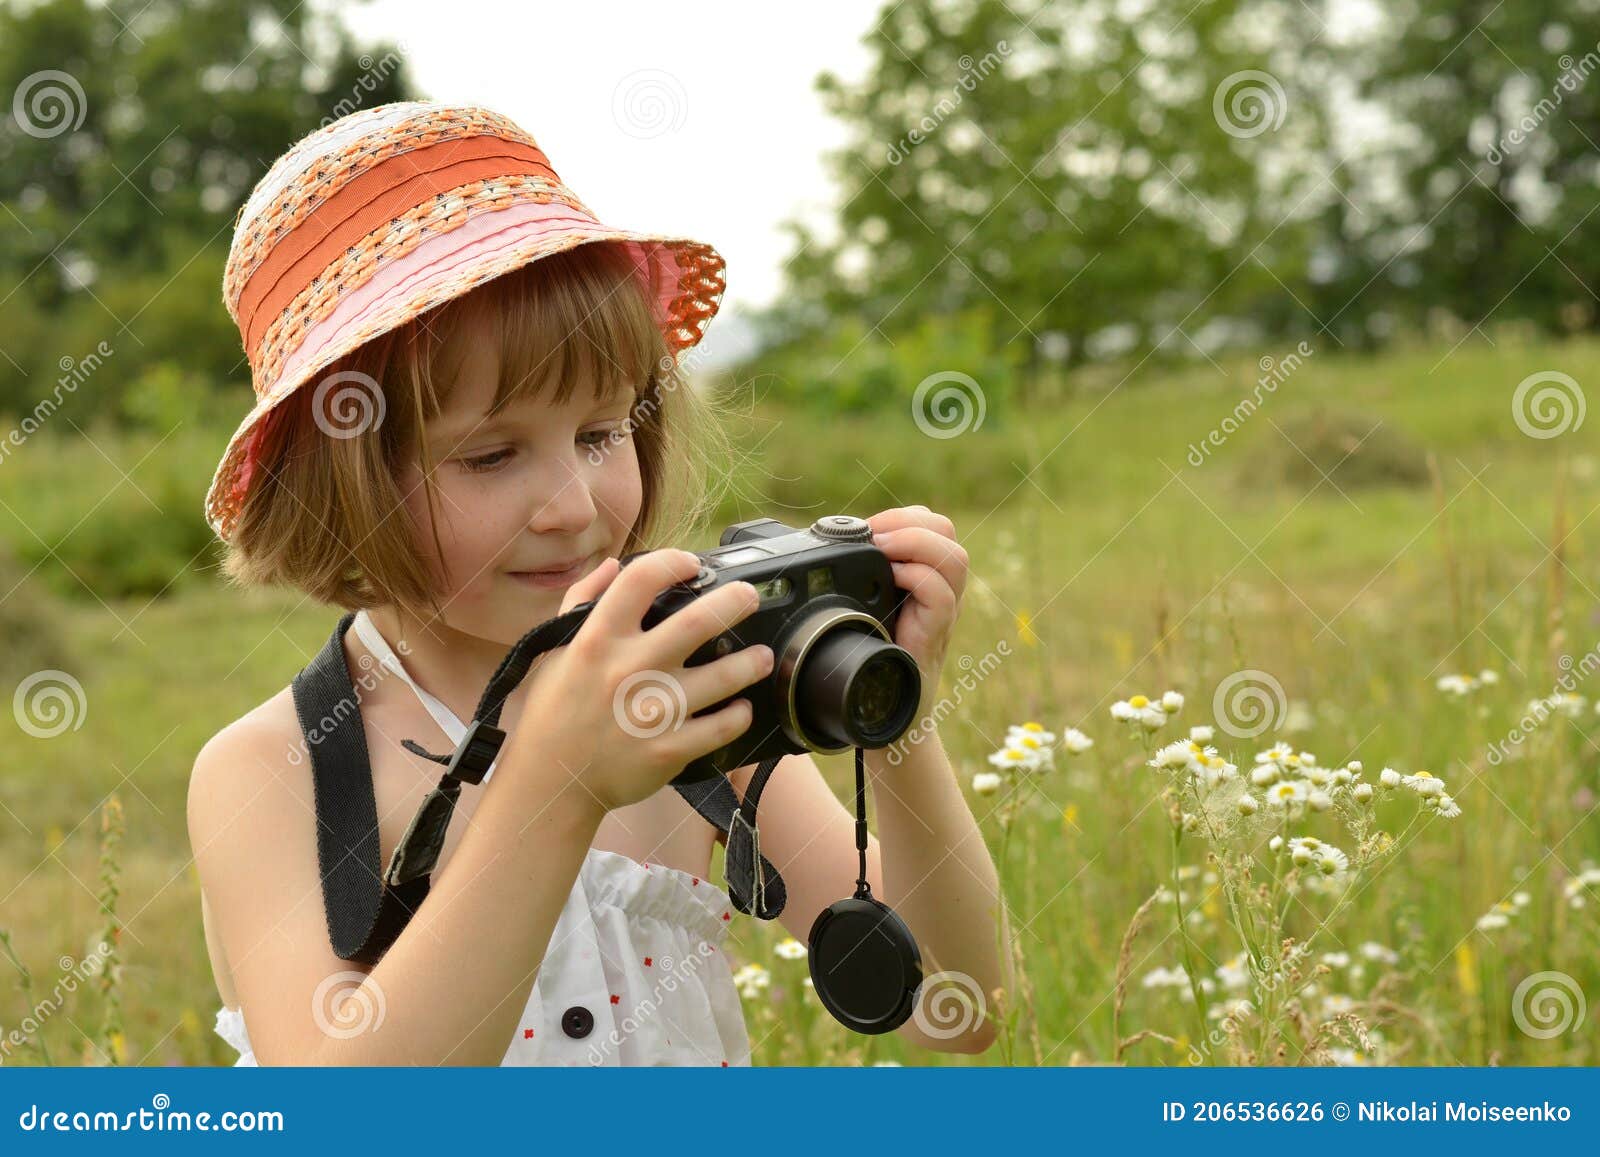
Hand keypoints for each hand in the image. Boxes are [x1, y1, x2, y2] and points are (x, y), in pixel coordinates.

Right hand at [499, 550, 773, 814]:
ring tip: (761, 656)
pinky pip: (722, 727)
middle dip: (735, 602)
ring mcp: (653, 712)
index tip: (691, 564)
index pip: (641, 580)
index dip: (673, 562)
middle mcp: (629, 669)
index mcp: (598, 639)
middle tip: (749, 597)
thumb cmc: (552, 712)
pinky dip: (739, 715)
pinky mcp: (669, 749)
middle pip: (698, 621)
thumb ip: (581, 601)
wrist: (552, 781)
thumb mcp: (555, 650)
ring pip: (724, 676)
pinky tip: (740, 707)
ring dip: (751, 662)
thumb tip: (612, 565)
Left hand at [866, 505, 967, 716]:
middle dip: (909, 524)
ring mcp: (942, 616)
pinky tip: (891, 582)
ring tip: (884, 553)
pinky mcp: (934, 639)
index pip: (933, 525)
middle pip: (948, 532)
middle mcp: (940, 593)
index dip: (902, 517)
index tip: (869, 529)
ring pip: (954, 558)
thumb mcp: (861, 610)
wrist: (881, 717)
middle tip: (876, 538)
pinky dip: (915, 578)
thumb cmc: (868, 663)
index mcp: (923, 580)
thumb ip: (856, 580)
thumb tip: (821, 542)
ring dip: (914, 544)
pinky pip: (940, 596)